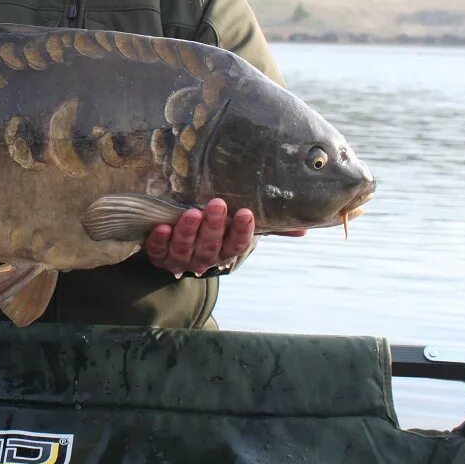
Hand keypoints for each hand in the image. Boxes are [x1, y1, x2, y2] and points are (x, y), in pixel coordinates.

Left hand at [145, 198, 304, 277]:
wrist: (175, 247)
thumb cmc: (213, 231)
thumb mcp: (237, 227)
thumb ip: (269, 227)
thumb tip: (306, 227)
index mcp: (225, 252)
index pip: (238, 245)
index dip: (242, 231)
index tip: (246, 213)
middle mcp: (204, 258)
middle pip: (211, 247)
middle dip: (214, 226)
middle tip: (217, 204)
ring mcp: (180, 259)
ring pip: (185, 250)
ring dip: (188, 232)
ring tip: (191, 212)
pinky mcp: (158, 255)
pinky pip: (158, 252)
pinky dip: (159, 241)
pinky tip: (161, 228)